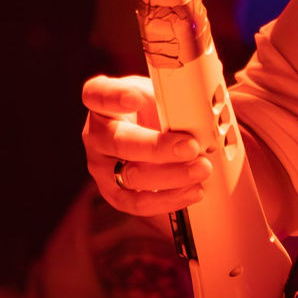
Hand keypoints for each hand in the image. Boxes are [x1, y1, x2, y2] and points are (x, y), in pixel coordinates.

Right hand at [82, 74, 210, 216]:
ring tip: (201, 169)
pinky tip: (193, 189)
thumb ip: (169, 98)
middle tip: (190, 147)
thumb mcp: (157, 96)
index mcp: (103, 104)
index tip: (134, 98)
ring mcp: (103, 169)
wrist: (151, 140)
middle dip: (158, 147)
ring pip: (131, 177)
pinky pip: (140, 203)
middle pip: (119, 142)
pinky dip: (170, 198)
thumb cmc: (152, 113)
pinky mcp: (117, 195)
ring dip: (171, 176)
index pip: (97, 95)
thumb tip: (197, 111)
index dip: (114, 97)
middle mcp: (96, 136)